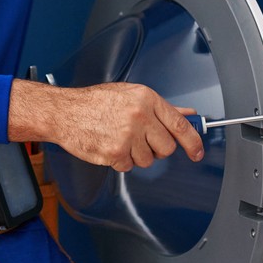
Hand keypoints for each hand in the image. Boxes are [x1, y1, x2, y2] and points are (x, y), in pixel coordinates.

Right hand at [7, 80, 204, 172]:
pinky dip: (120, 161)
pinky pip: (129, 167)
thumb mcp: (130, 95)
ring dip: (136, 155)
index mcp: (146, 99)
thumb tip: (187, 114)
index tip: (197, 152)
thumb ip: (161, 108)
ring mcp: (128, 136)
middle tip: (141, 141)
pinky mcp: (115, 152)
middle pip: (166, 148)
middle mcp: (140, 116)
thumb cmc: (95, 102)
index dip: (193, 141)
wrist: (65, 112)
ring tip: (120, 139)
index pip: (179, 125)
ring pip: (148, 160)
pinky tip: (109, 146)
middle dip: (156, 149)